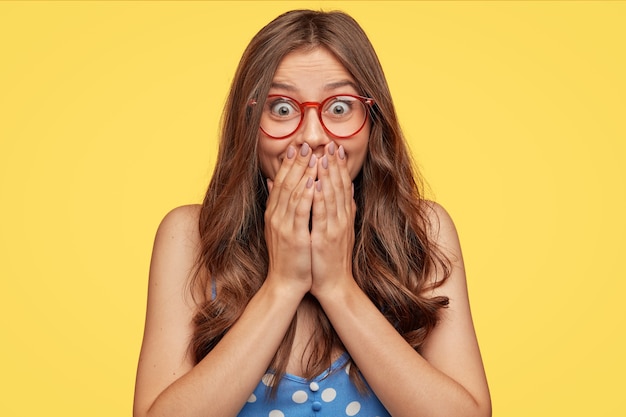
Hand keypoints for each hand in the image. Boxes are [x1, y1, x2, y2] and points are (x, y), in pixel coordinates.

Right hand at [264, 143, 317, 294]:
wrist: (285, 283)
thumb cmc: (289, 256)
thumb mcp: (280, 228)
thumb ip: (278, 205)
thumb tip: (272, 182)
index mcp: (274, 214)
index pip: (281, 182)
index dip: (289, 164)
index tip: (297, 146)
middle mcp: (276, 216)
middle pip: (286, 183)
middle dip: (297, 162)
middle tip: (305, 144)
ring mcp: (283, 226)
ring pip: (293, 193)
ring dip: (303, 173)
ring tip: (313, 156)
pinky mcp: (294, 236)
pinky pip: (300, 211)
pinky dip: (306, 195)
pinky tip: (313, 182)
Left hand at [310, 142, 356, 297]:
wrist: (333, 284)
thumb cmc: (330, 257)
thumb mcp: (337, 229)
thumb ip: (340, 208)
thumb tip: (344, 188)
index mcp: (343, 216)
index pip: (342, 185)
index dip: (338, 166)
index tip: (335, 147)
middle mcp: (341, 219)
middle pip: (338, 186)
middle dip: (334, 164)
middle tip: (331, 144)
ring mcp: (334, 228)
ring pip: (332, 197)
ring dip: (328, 176)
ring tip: (323, 157)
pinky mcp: (325, 238)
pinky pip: (322, 214)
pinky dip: (319, 198)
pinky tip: (316, 185)